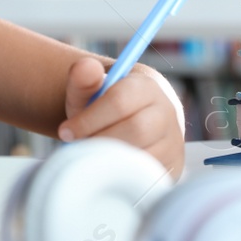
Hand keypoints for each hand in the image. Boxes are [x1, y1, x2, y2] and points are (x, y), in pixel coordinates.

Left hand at [58, 57, 184, 177]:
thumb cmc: (103, 108)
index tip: (66, 131)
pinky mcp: (174, 166)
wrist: (129, 124)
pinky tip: (107, 168)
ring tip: (93, 154)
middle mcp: (167, 112)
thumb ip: (82, 79)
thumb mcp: (88, 92)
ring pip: (143, 155)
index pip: (120, 101)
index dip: (89, 119)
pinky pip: (148, 175)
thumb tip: (85, 65)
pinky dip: (123, 173)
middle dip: (100, 139)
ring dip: (110, 158)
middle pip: (136, 129)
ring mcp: (174, 140)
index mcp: (146, 87)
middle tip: (80, 146)